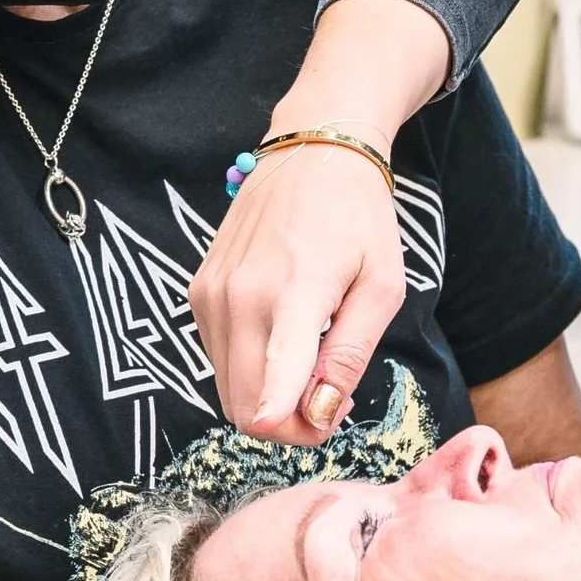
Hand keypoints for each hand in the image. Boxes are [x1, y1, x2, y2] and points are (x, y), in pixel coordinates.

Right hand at [190, 142, 404, 442]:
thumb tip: (320, 413)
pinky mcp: (198, 290)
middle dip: (289, 422)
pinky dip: (249, 367)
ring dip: (268, 396)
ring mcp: (210, 294)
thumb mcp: (382, 286)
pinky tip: (284, 340)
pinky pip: (218, 358)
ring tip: (313, 363)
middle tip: (332, 396)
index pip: (267, 394)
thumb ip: (348, 355)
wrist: (313, 149)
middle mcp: (238, 298)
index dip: (293, 431)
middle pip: (244, 409)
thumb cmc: (359, 217)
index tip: (326, 422)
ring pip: (227, 390)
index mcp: (292, 295)